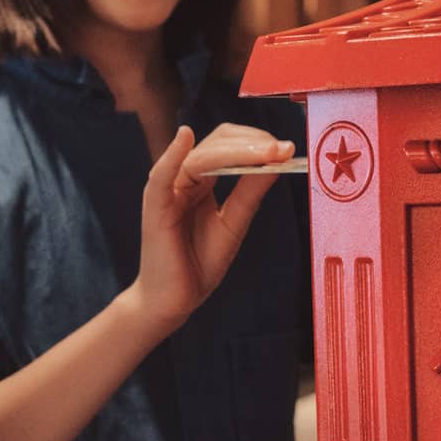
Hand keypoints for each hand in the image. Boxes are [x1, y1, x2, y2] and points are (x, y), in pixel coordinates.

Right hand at [130, 123, 293, 324]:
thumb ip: (250, 192)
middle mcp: (183, 180)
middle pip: (215, 143)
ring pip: (200, 156)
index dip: (256, 142)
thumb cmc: (197, 264)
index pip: (226, 146)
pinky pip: (161, 177)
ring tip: (267, 152)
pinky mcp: (155, 208)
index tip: (286, 149)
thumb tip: (276, 162)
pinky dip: (172, 156)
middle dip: (252, 142)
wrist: (173, 301)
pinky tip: (185, 140)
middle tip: (281, 149)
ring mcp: (167, 191)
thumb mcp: (234, 224)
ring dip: (235, 150)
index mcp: (200, 181)